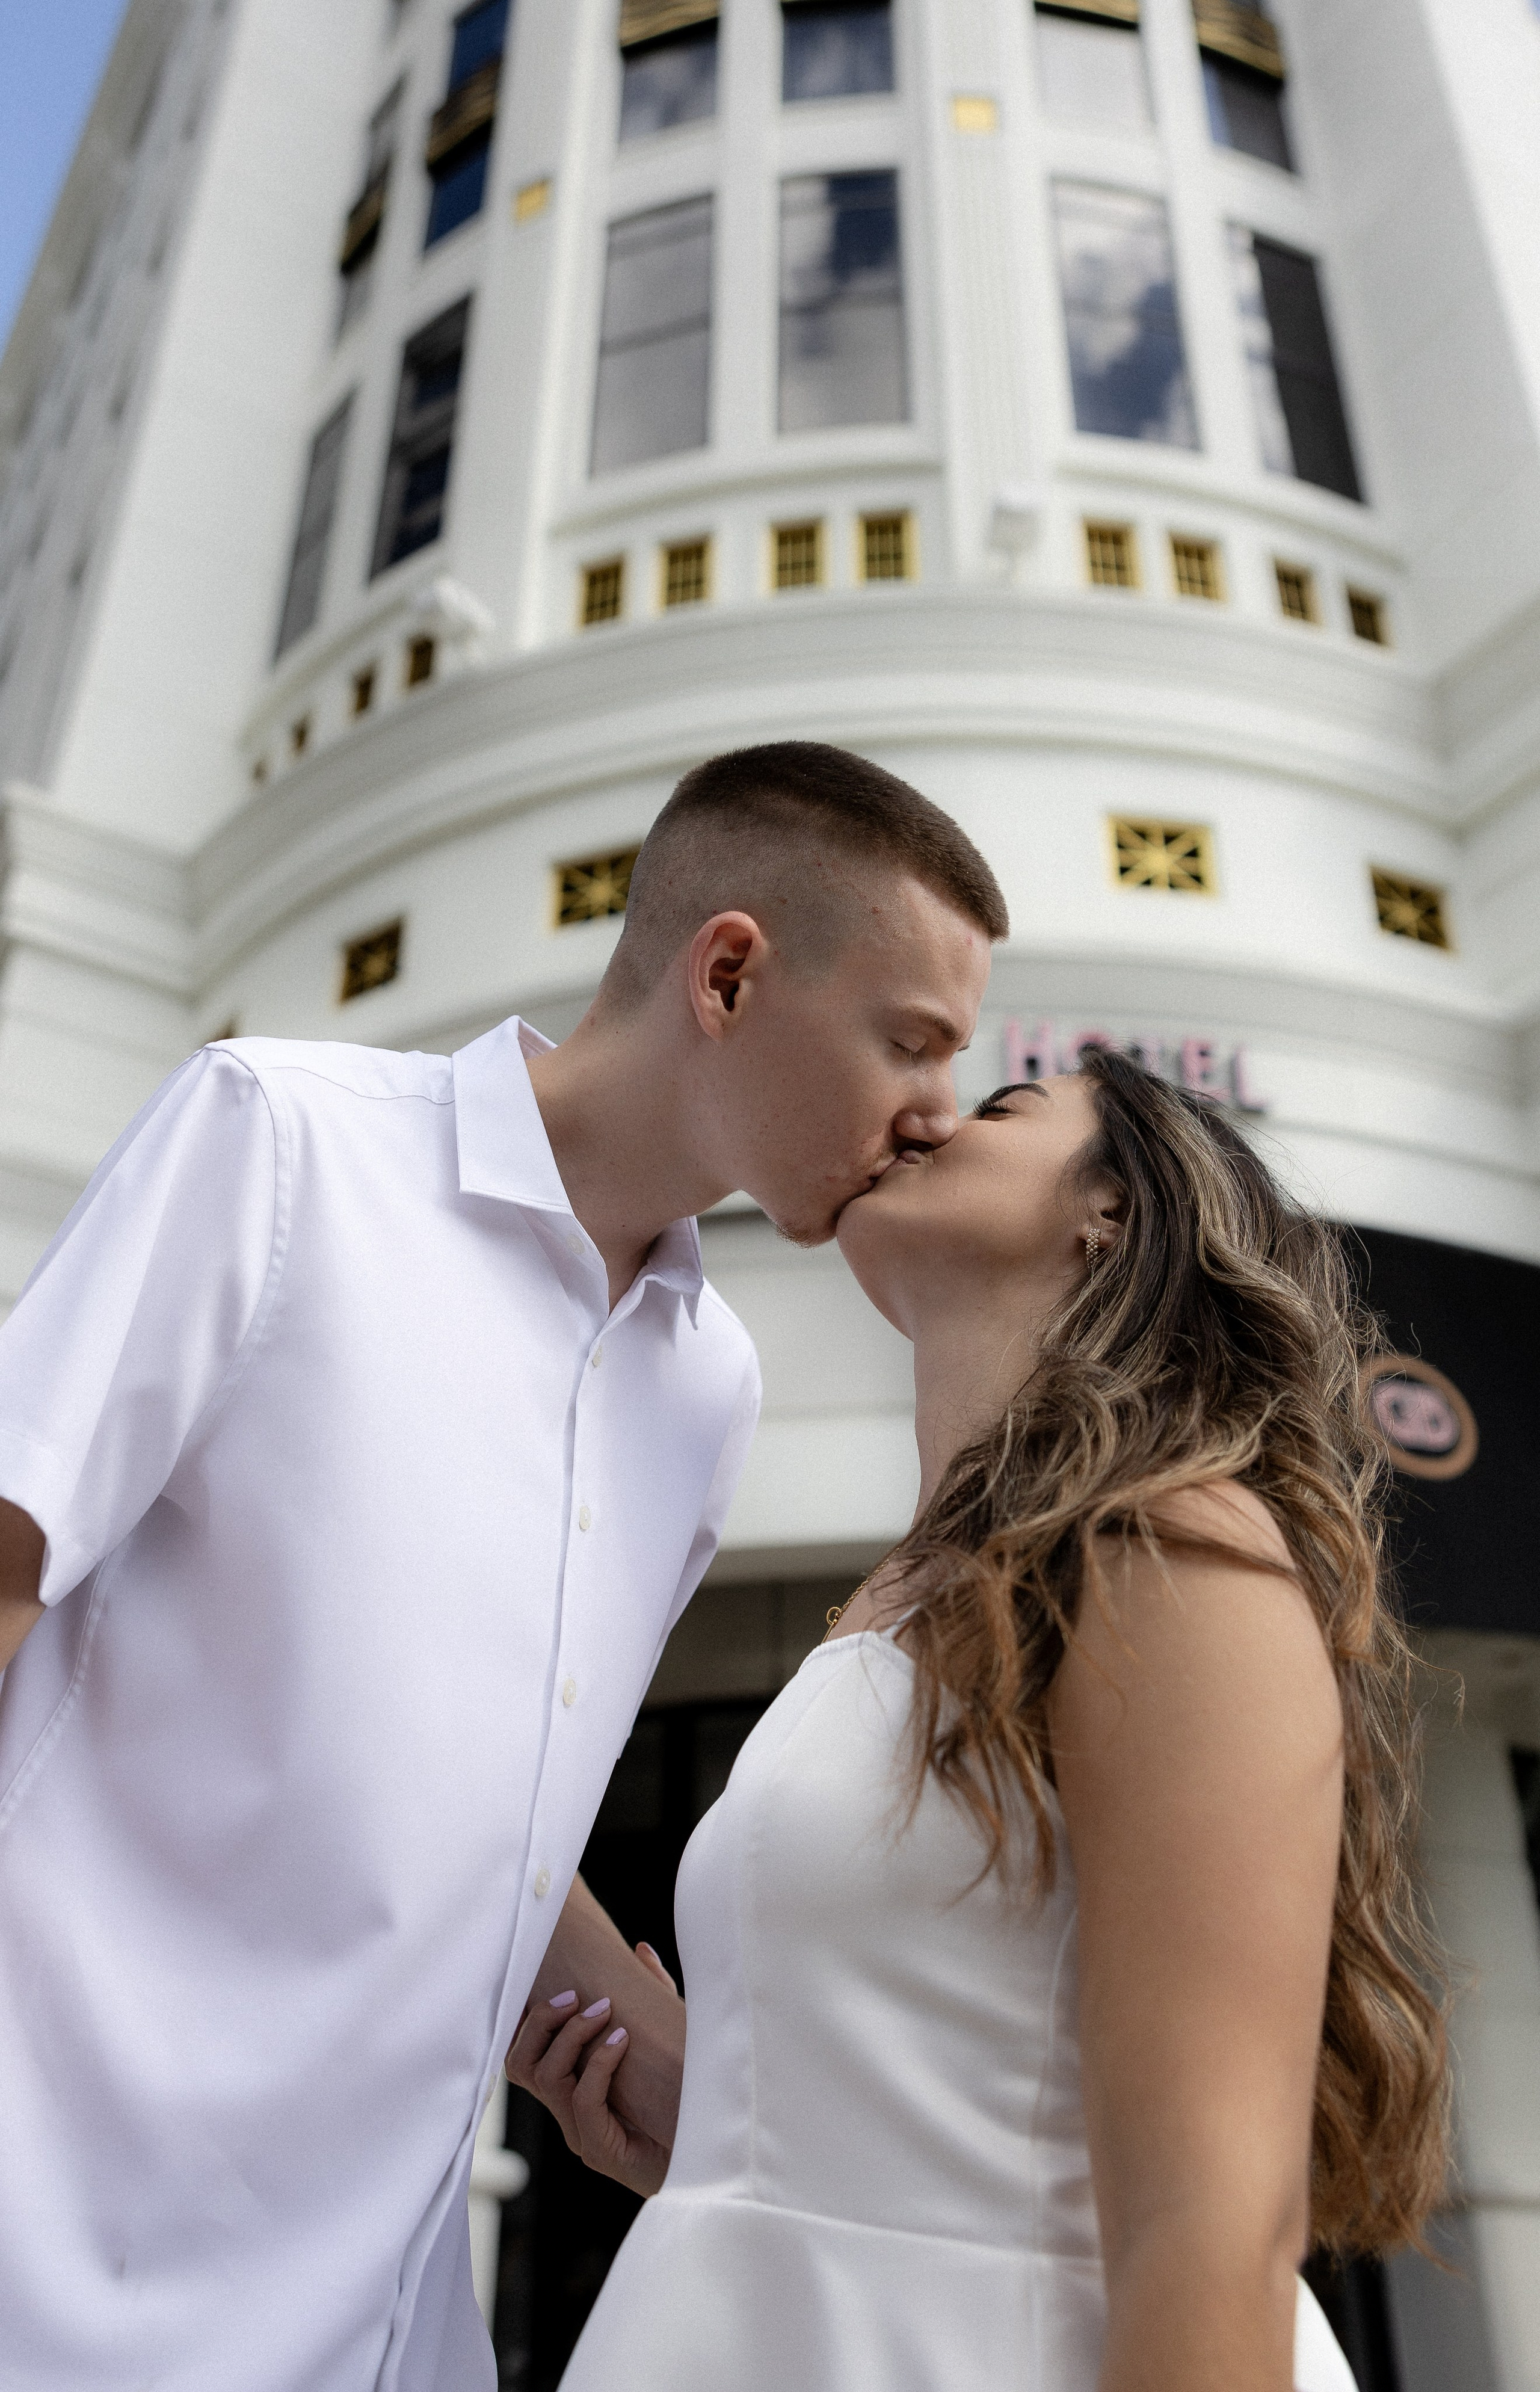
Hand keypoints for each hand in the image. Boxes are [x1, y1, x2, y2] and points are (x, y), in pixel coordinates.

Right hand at [505, 1941, 678, 2196]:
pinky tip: (623, 2041)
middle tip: (574, 1995)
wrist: (711, 2164)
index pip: (523, 2055)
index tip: (551, 1983)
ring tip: (602, 2011)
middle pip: (521, 2064)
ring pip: (546, 2078)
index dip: (526, 2019)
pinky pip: (583, 2100)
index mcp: (574, 2091)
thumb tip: (642, 1949)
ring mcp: (582, 2135)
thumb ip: (652, 1996)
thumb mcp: (665, 2039)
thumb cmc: (687, 2100)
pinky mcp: (602, 2152)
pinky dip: (598, 2063)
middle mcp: (569, 2115)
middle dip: (541, 2021)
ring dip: (571, 2036)